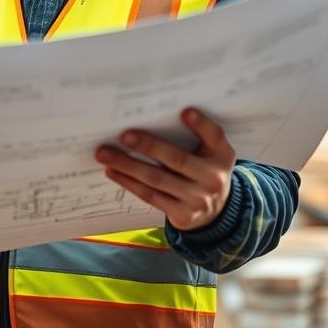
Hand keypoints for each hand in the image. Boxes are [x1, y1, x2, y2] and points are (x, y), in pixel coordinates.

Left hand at [95, 107, 235, 231]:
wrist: (217, 213)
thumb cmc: (204, 170)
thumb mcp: (210, 154)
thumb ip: (194, 137)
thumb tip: (151, 116)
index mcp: (222, 156)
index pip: (215, 136)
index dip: (201, 124)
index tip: (185, 111)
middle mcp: (213, 178)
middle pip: (176, 159)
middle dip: (148, 146)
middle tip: (124, 135)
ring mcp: (198, 200)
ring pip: (157, 179)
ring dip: (128, 165)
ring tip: (105, 154)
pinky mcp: (182, 215)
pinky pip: (150, 196)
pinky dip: (129, 182)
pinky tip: (112, 171)